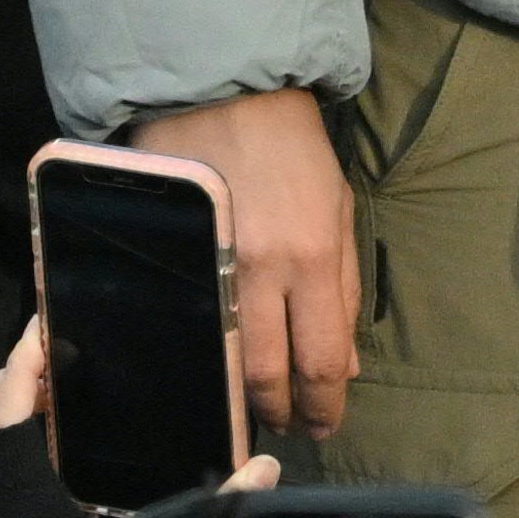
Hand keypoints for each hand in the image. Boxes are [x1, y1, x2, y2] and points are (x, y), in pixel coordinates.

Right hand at [147, 88, 364, 447]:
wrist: (221, 92)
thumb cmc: (293, 148)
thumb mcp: (339, 209)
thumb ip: (343, 289)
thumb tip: (343, 365)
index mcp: (311, 256)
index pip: (319, 360)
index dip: (324, 405)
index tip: (325, 423)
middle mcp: (260, 270)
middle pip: (267, 374)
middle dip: (283, 412)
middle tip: (292, 425)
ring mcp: (210, 266)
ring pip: (224, 360)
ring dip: (246, 396)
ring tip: (260, 407)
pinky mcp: (174, 258)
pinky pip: (191, 326)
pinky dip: (210, 357)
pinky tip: (220, 369)